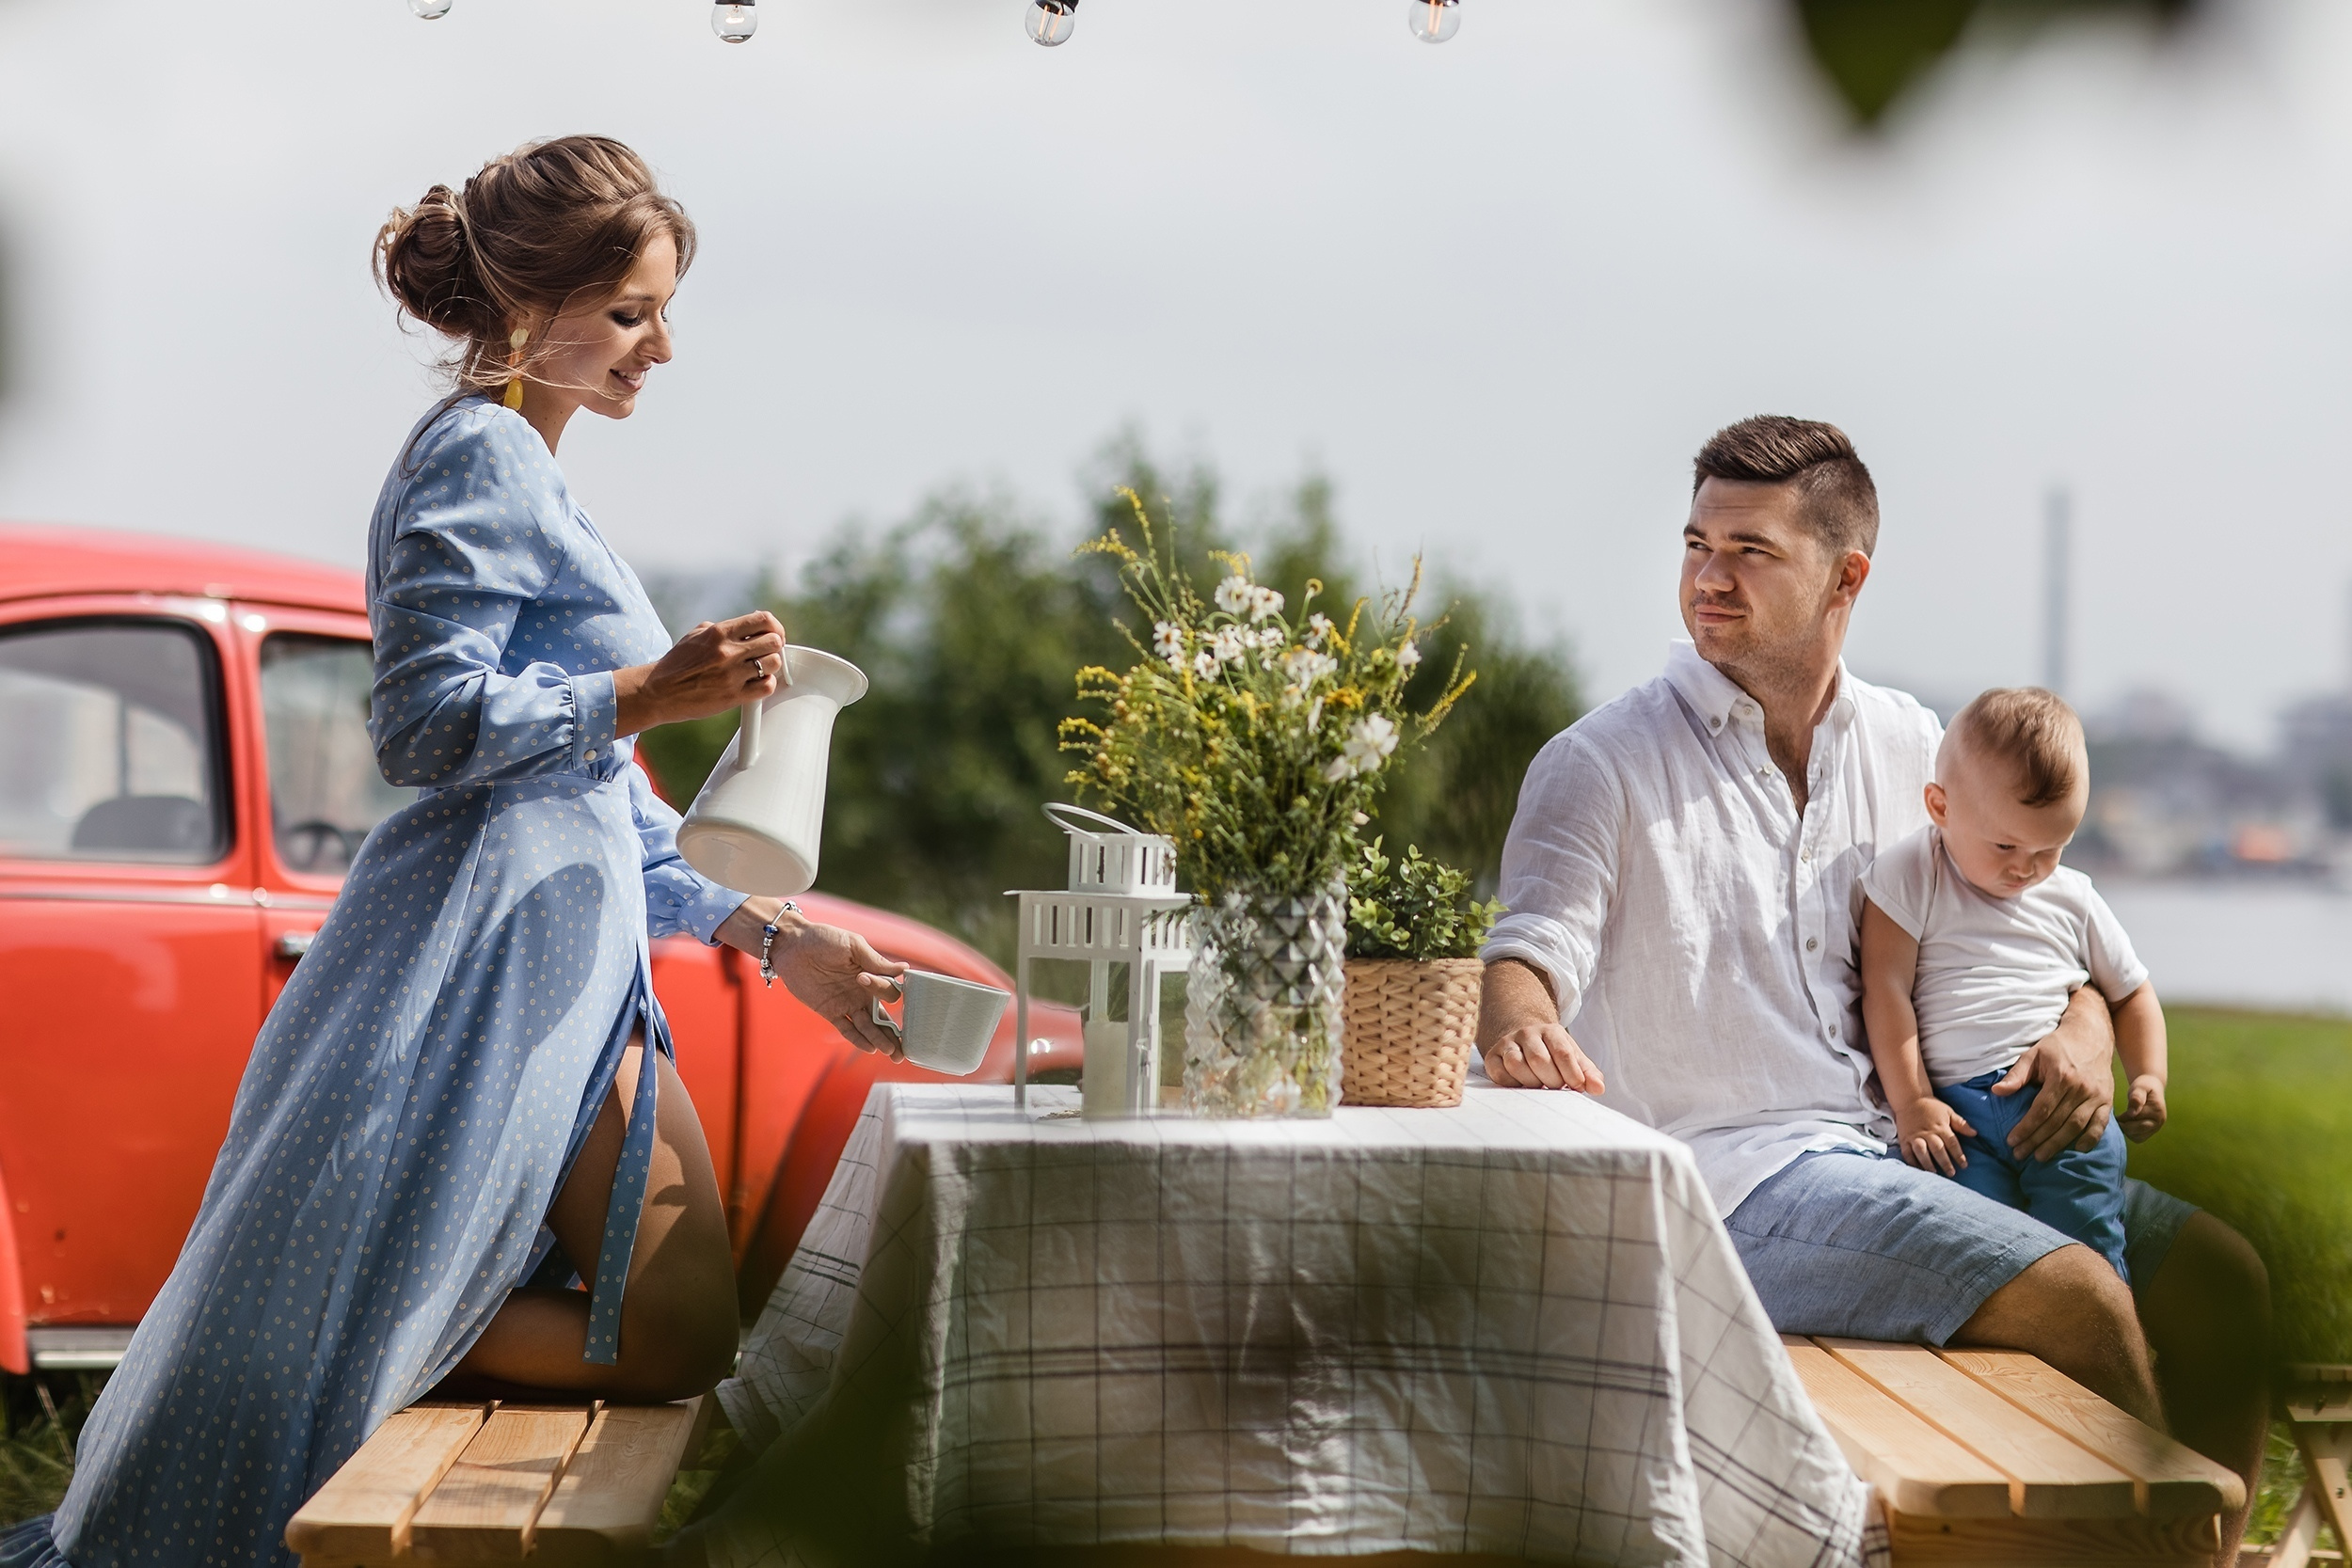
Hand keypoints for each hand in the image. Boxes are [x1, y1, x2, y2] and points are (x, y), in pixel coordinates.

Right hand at [614, 611, 787, 735]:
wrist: (658, 691)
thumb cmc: (676, 663)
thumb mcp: (695, 635)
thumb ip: (720, 628)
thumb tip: (746, 626)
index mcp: (719, 632)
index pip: (763, 620)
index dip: (774, 627)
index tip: (772, 634)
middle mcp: (728, 651)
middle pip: (774, 641)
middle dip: (774, 647)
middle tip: (767, 653)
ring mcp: (731, 674)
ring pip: (773, 663)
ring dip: (770, 666)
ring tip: (759, 669)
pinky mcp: (733, 696)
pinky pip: (766, 687)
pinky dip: (766, 684)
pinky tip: (755, 684)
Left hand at [716, 900, 907, 1058]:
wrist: (792, 945)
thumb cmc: (823, 938)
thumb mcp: (853, 945)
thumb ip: (876, 961)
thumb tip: (905, 969)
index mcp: (872, 975)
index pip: (889, 992)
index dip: (882, 989)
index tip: (863, 978)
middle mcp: (863, 993)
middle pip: (884, 1017)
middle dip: (895, 1033)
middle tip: (905, 1048)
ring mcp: (847, 1004)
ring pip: (868, 1027)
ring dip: (880, 1040)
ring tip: (892, 1053)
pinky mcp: (830, 1012)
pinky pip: (847, 1029)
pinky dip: (858, 1039)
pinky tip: (870, 1049)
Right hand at [1483, 1024, 1605, 1092]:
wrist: (1522, 1036)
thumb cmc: (1552, 1052)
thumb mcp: (1573, 1056)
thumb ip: (1587, 1072)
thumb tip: (1599, 1089)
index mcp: (1551, 1032)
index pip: (1563, 1052)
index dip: (1572, 1073)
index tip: (1577, 1087)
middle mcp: (1527, 1033)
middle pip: (1539, 1060)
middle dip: (1551, 1080)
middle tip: (1556, 1087)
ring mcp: (1507, 1043)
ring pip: (1516, 1064)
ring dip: (1531, 1082)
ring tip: (1539, 1086)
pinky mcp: (1492, 1056)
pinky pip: (1499, 1073)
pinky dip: (1512, 1084)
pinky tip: (1521, 1085)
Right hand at [1892, 1095, 1973, 1175]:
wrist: (1909, 1098)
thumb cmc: (1931, 1106)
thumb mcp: (1948, 1112)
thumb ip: (1961, 1123)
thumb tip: (1975, 1133)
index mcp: (1941, 1127)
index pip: (1952, 1143)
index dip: (1959, 1155)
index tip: (1964, 1165)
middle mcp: (1928, 1133)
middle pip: (1938, 1150)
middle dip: (1945, 1162)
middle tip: (1951, 1173)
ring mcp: (1915, 1136)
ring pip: (1922, 1152)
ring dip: (1928, 1163)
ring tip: (1934, 1173)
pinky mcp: (1904, 1139)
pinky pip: (1907, 1152)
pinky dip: (1912, 1162)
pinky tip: (1918, 1169)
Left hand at [1991, 986, 2114, 1161]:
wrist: (2091, 1036)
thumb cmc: (2057, 1046)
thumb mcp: (2034, 1054)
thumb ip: (2016, 1075)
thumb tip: (1997, 1092)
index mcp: (2061, 1076)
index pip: (2041, 1109)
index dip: (2026, 1128)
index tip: (2012, 1141)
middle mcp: (2081, 1088)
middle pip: (2057, 1122)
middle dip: (2037, 1141)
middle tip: (2021, 1154)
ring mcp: (2097, 1096)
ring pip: (2076, 1126)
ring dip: (2058, 1144)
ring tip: (2041, 1156)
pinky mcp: (2108, 1100)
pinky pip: (2100, 1124)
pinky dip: (2091, 1139)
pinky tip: (2077, 1149)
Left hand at [2121, 1074, 2166, 1142]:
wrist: (2151, 1087)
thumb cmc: (2143, 1086)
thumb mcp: (2139, 1087)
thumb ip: (2136, 1098)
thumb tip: (2132, 1112)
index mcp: (2157, 1111)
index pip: (2137, 1119)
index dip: (2124, 1117)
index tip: (2115, 1114)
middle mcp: (2159, 1121)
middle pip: (2138, 1130)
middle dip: (2125, 1125)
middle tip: (2116, 1119)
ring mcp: (2156, 1128)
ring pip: (2138, 1137)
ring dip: (2127, 1131)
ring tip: (2121, 1121)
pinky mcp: (2151, 1131)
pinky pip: (2139, 1138)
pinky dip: (2130, 1134)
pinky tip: (2125, 1125)